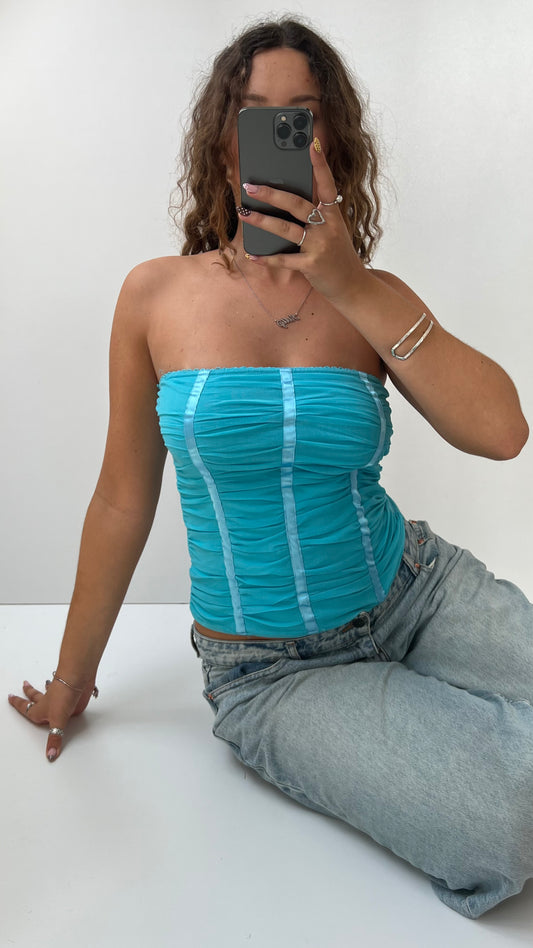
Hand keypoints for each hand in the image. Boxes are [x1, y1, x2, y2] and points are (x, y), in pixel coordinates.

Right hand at [8, 676, 96, 761]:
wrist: (77, 679)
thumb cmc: (63, 696)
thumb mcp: (57, 721)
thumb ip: (54, 739)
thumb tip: (51, 755)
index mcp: (40, 709)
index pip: (26, 708)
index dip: (18, 704)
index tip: (11, 697)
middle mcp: (48, 701)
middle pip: (35, 696)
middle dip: (29, 693)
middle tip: (24, 685)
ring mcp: (59, 695)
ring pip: (49, 690)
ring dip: (45, 688)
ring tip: (44, 683)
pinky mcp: (70, 691)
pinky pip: (64, 689)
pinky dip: (62, 686)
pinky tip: (65, 685)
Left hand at [237, 137, 368, 304]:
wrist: (352, 286)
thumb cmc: (336, 254)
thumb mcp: (332, 230)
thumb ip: (315, 215)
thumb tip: (283, 199)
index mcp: (333, 215)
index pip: (327, 184)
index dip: (320, 164)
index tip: (313, 142)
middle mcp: (328, 227)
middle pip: (297, 205)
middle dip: (272, 194)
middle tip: (250, 186)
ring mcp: (320, 246)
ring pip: (287, 229)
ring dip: (262, 221)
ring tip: (244, 213)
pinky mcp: (312, 265)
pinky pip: (285, 259)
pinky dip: (267, 258)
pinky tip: (252, 254)